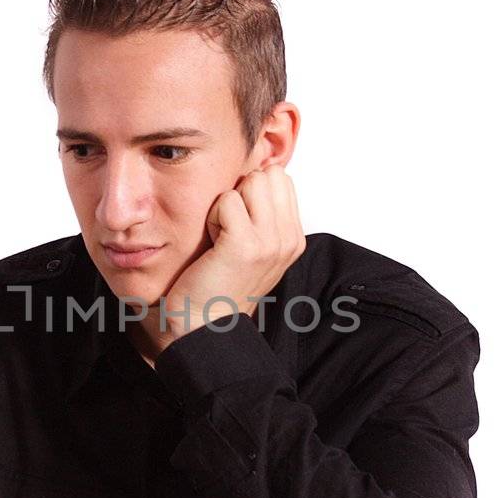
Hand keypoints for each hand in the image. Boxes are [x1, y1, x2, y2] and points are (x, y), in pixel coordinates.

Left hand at [145, 165, 305, 354]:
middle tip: (227, 229)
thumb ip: (262, 214)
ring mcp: (271, 242)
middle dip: (241, 193)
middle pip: (267, 175)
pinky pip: (228, 200)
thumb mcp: (252, 247)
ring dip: (226, 204)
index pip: (280, 178)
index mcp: (293, 237)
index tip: (238, 224)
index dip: (251, 191)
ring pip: (250, 182)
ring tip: (220, 237)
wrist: (204, 327)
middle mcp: (288, 239)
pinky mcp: (246, 245)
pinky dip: (213, 217)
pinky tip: (212, 243)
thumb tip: (255, 171)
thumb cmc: (217, 286)